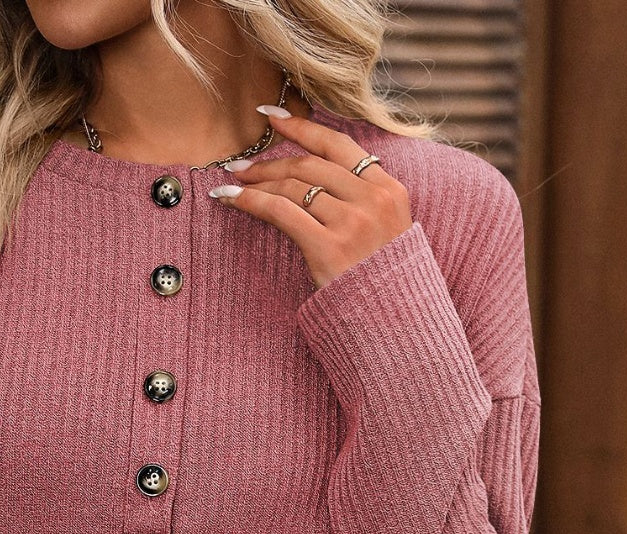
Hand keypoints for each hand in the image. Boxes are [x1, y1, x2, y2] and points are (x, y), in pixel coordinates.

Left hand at [209, 109, 412, 289]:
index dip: (303, 127)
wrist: (394, 323)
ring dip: (257, 181)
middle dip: (270, 161)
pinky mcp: (329, 248)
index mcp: (389, 189)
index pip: (339, 145)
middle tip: (242, 164)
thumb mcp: (388, 231)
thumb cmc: (383, 283)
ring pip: (293, 186)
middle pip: (310, 165)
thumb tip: (316, 180)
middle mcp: (372, 199)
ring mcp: (352, 223)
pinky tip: (231, 199)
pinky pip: (281, 212)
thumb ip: (363, 201)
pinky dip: (252, 201)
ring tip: (234, 182)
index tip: (273, 118)